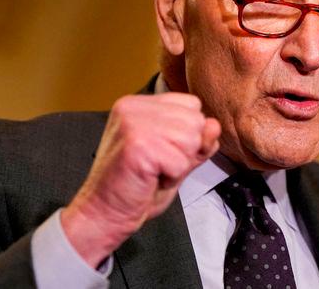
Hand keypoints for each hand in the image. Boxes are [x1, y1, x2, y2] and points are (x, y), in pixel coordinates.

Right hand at [59, 93, 220, 267]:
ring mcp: (133, 123)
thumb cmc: (138, 188)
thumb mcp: (176, 158)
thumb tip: (214, 125)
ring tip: (153, 172)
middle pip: (195, 120)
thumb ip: (197, 140)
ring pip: (191, 139)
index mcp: (139, 103)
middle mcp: (133, 106)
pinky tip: (150, 180)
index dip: (189, 134)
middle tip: (156, 166)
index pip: (191, 104)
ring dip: (178, 165)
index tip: (162, 153)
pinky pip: (181, 161)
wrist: (104, 214)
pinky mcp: (137, 145)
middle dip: (185, 151)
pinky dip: (172, 178)